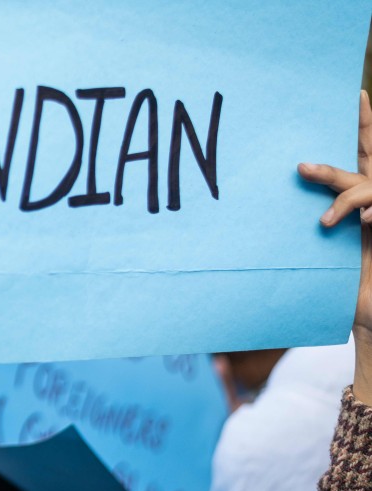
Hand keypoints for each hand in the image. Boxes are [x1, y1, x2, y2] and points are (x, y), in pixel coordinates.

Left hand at [298, 91, 371, 401]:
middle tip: (302, 165)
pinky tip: (366, 224)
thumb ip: (288, 251)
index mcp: (359, 203)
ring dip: (346, 197)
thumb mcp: (312, 266)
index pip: (361, 157)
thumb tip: (234, 254)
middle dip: (340, 157)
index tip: (357, 93)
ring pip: (366, 186)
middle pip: (361, 165)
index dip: (363, 126)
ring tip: (325, 222)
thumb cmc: (343, 294)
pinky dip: (368, 212)